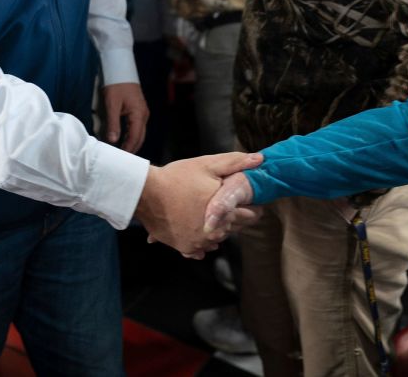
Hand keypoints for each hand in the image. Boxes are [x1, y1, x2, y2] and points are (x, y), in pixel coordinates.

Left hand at [102, 82, 147, 152]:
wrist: (121, 70)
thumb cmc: (116, 85)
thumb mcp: (112, 104)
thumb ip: (113, 123)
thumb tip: (112, 141)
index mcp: (138, 114)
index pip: (134, 137)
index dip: (128, 149)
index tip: (121, 158)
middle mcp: (144, 115)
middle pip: (139, 138)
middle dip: (131, 149)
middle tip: (121, 159)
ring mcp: (143, 113)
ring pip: (139, 133)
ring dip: (131, 143)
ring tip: (121, 152)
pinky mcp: (139, 111)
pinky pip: (137, 127)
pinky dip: (131, 136)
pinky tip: (123, 139)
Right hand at [136, 152, 262, 258]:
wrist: (147, 194)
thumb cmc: (178, 177)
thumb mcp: (207, 165)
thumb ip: (235, 163)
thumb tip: (260, 159)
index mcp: (225, 214)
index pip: (251, 216)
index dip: (253, 206)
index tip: (249, 200)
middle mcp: (216, 233)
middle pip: (235, 228)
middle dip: (234, 217)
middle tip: (227, 203)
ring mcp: (199, 242)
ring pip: (218, 239)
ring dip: (218, 228)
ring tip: (211, 213)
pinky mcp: (185, 247)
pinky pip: (200, 249)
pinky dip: (202, 241)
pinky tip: (199, 230)